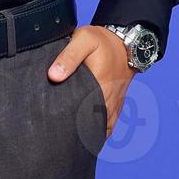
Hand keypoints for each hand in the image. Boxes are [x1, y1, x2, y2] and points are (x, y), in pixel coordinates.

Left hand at [47, 24, 133, 139]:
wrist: (125, 42)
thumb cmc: (102, 41)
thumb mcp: (83, 40)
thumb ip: (68, 56)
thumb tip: (53, 76)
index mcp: (99, 87)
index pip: (82, 115)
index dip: (68, 123)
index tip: (54, 127)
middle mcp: (108, 100)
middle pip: (90, 125)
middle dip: (74, 132)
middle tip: (56, 135)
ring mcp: (113, 105)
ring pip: (100, 128)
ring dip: (86, 133)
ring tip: (67, 138)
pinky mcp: (115, 105)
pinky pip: (108, 126)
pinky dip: (97, 132)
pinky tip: (84, 137)